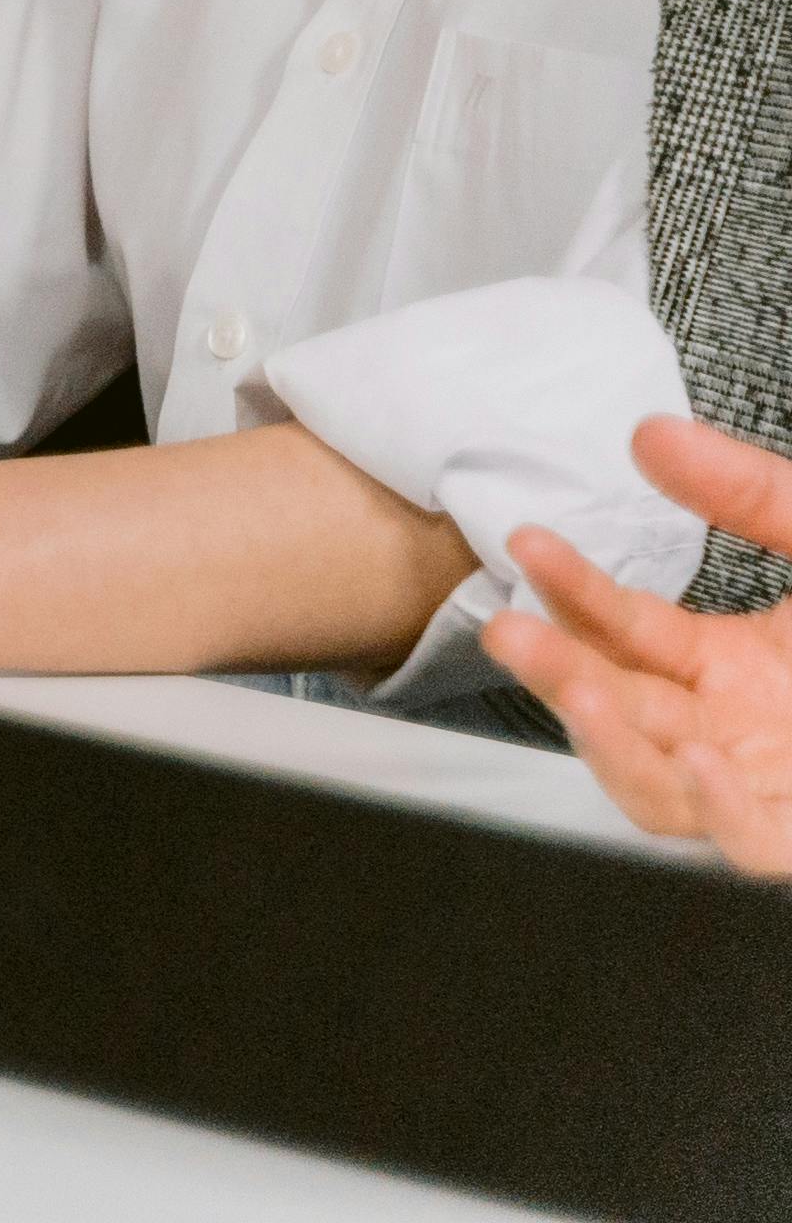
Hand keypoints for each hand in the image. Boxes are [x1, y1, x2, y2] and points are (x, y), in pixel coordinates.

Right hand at [493, 417, 791, 868]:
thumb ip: (754, 495)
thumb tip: (654, 435)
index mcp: (740, 670)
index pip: (627, 634)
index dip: (573, 592)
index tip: (531, 543)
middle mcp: (742, 734)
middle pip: (620, 713)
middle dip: (559, 671)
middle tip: (516, 631)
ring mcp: (771, 789)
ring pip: (656, 789)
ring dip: (607, 742)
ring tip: (584, 688)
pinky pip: (744, 849)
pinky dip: (715, 814)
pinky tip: (700, 764)